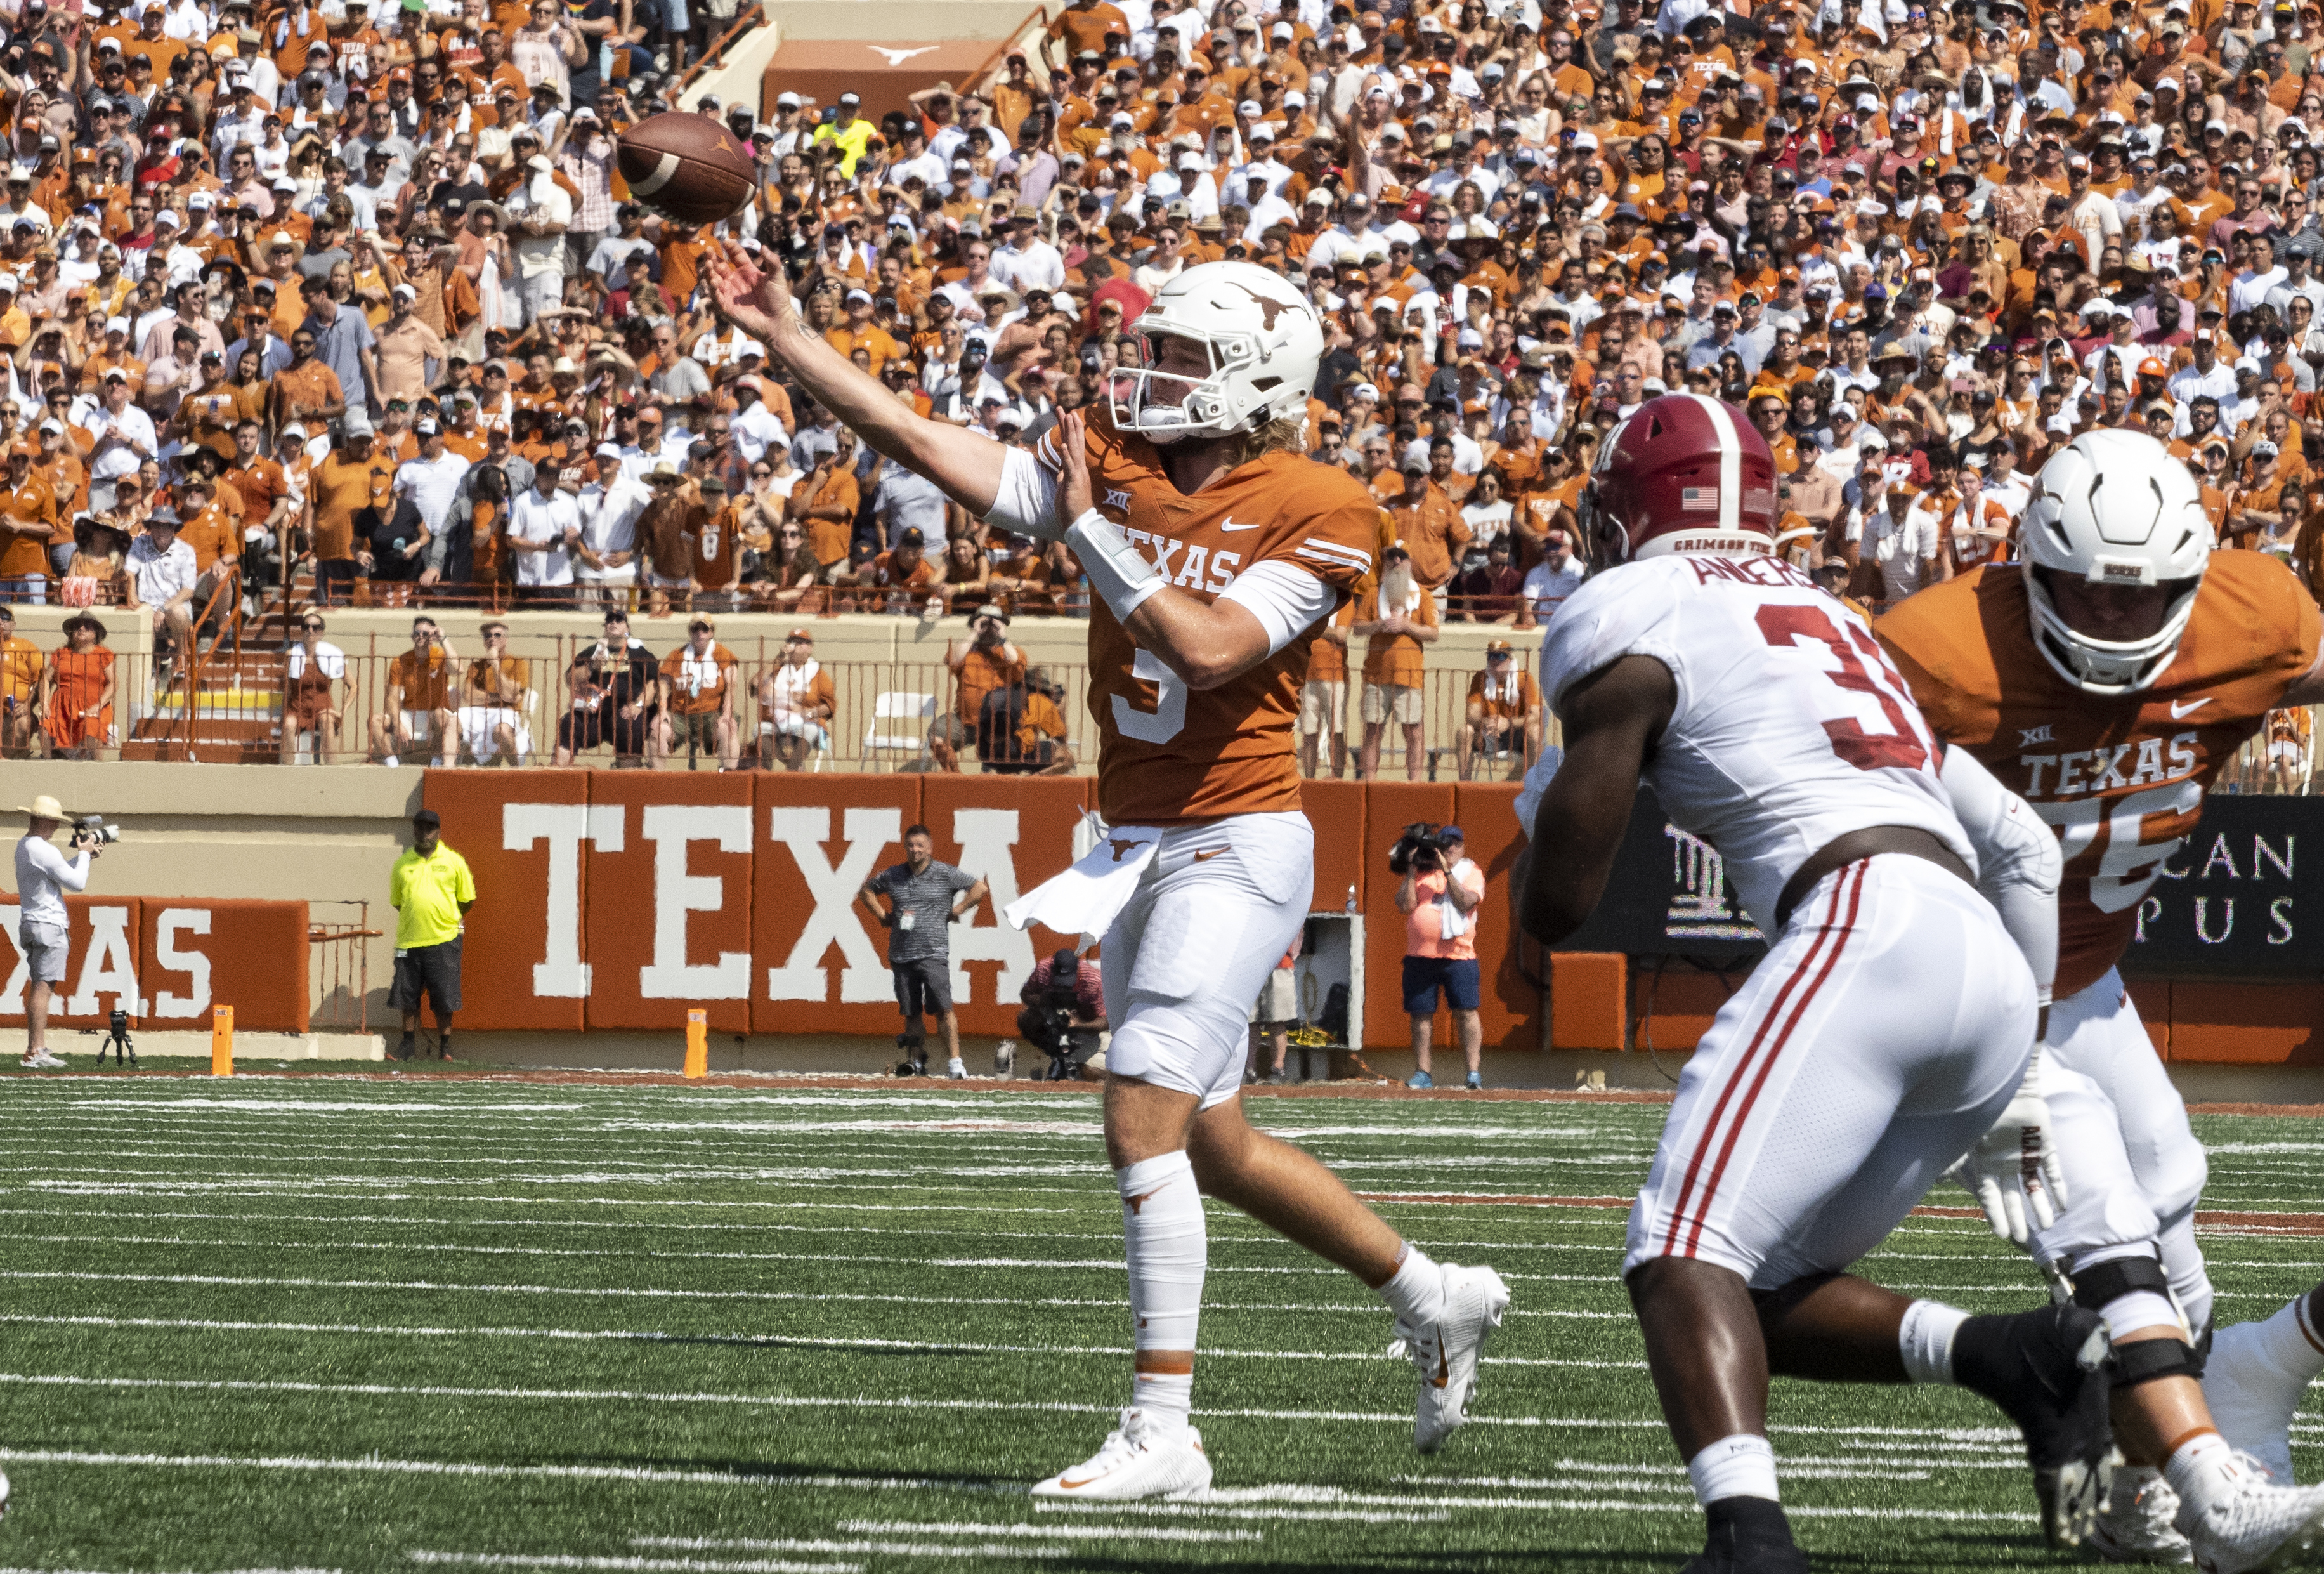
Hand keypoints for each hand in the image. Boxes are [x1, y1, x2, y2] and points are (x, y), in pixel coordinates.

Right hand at [709, 239, 800, 350]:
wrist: (777, 321)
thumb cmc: (778, 299)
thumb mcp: (776, 277)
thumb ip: (772, 261)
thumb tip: (763, 246)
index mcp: (747, 271)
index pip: (735, 255)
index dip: (730, 247)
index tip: (725, 241)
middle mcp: (735, 280)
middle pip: (720, 266)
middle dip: (713, 258)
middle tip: (708, 250)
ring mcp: (730, 293)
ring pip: (714, 279)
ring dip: (710, 272)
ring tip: (709, 265)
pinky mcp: (726, 307)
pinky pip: (715, 297)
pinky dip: (713, 289)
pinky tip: (715, 282)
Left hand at [1054, 408, 1092, 523]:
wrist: (1080, 524)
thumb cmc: (1073, 508)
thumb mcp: (1066, 487)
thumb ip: (1065, 476)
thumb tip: (1062, 469)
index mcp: (1077, 469)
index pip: (1073, 445)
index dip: (1071, 431)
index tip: (1068, 416)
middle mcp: (1079, 469)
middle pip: (1075, 442)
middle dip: (1070, 426)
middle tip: (1067, 410)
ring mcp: (1077, 475)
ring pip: (1074, 449)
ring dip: (1071, 433)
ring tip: (1069, 418)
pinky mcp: (1073, 483)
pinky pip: (1070, 467)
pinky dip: (1067, 455)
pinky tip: (1064, 444)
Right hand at [1944, 1048, 2069, 1248]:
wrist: (2009, 1082)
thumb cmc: (1983, 1108)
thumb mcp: (1965, 1135)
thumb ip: (1953, 1155)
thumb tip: (1934, 1174)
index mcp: (1984, 1160)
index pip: (1989, 1194)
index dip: (1994, 1214)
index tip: (2001, 1235)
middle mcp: (2004, 1161)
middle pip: (2011, 1195)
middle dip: (2016, 1216)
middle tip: (2023, 1238)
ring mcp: (2026, 1154)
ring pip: (2034, 1187)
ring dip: (2040, 1207)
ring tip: (2047, 1227)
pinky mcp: (2046, 1145)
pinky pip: (2054, 1170)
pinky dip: (2059, 1187)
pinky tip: (2063, 1205)